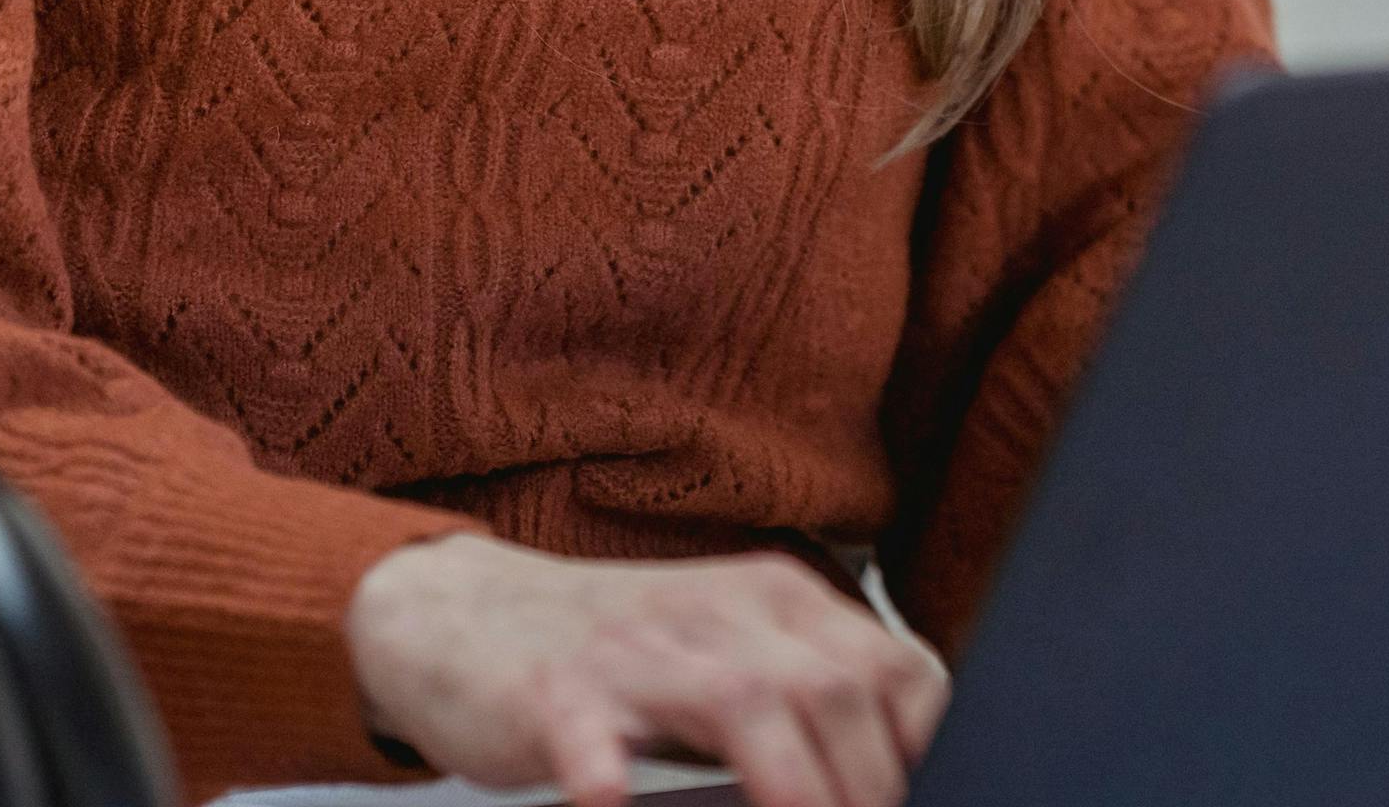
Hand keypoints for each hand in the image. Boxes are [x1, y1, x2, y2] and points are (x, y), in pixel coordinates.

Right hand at [345, 534, 948, 806]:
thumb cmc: (620, 658)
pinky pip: (593, 739)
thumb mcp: (727, 655)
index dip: (921, 748)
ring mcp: (635, 651)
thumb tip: (892, 782)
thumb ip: (805, 702)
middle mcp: (716, 614)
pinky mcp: (555, 693)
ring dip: (791, 784)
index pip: (890, 666)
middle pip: (831, 688)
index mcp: (773, 601)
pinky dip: (613, 782)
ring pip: (741, 701)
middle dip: (866, 786)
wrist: (466, 617)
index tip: (918, 801)